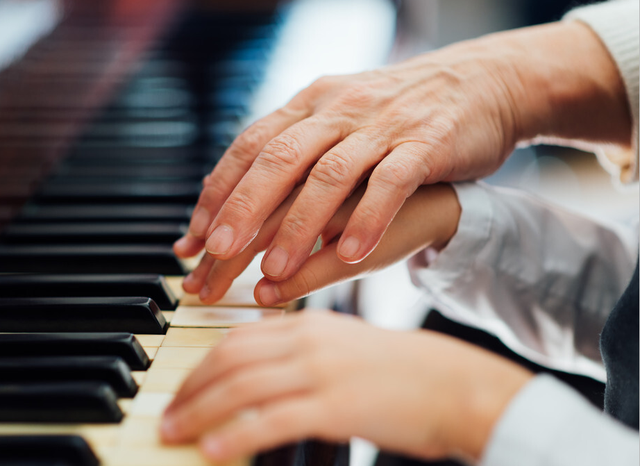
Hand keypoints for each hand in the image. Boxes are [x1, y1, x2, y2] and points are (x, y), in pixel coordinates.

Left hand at [160, 311, 532, 462]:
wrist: (451, 384)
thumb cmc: (401, 372)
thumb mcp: (345, 349)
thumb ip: (304, 354)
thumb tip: (264, 377)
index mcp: (310, 324)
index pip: (238, 338)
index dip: (202, 365)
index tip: (184, 388)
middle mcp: (309, 341)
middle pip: (231, 359)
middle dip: (190, 387)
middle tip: (167, 413)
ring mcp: (321, 370)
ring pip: (241, 386)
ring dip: (200, 411)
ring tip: (174, 433)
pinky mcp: (335, 405)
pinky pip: (271, 419)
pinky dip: (235, 434)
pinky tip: (213, 448)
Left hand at [174, 21, 630, 280]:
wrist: (477, 82)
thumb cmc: (398, 116)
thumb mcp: (339, 121)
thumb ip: (298, 155)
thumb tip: (247, 203)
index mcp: (310, 105)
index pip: (248, 149)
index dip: (216, 195)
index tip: (193, 242)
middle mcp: (337, 111)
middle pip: (278, 160)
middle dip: (242, 211)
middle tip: (217, 258)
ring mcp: (381, 125)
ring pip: (329, 176)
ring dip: (298, 225)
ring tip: (276, 272)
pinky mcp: (424, 143)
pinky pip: (390, 183)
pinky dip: (367, 220)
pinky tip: (348, 256)